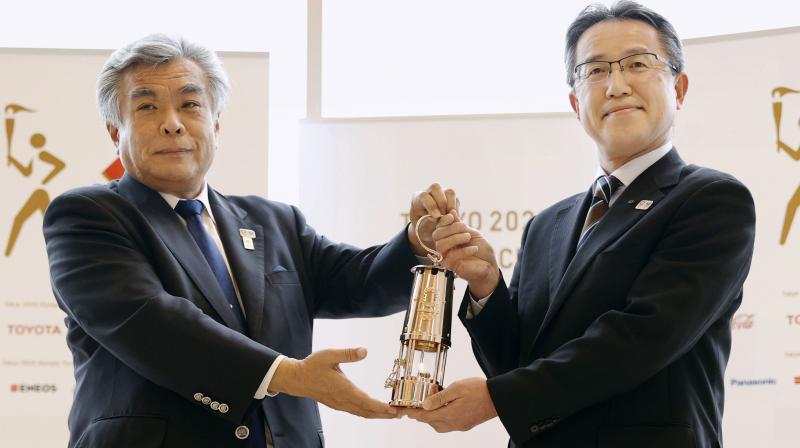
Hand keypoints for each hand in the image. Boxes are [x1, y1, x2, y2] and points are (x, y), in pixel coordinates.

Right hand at [269, 347, 396, 417]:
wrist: (296, 379)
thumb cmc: (312, 366)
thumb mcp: (329, 355)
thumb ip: (348, 353)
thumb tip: (364, 351)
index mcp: (344, 389)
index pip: (366, 402)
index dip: (381, 408)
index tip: (394, 410)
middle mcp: (343, 400)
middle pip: (368, 412)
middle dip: (385, 414)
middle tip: (401, 413)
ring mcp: (340, 404)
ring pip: (362, 413)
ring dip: (378, 415)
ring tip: (393, 413)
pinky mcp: (338, 404)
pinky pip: (356, 412)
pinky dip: (368, 413)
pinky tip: (374, 411)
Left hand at [402, 377, 496, 431]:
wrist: (498, 398)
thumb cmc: (478, 390)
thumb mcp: (456, 388)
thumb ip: (439, 397)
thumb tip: (425, 405)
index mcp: (450, 414)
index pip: (425, 416)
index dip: (413, 413)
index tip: (404, 410)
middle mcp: (454, 423)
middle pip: (431, 422)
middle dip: (422, 415)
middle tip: (417, 403)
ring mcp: (461, 425)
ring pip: (439, 425)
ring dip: (432, 417)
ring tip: (430, 404)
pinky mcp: (466, 424)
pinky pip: (448, 425)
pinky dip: (442, 418)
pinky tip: (444, 408)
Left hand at [408, 183, 457, 256]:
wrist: (428, 230)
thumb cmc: (423, 229)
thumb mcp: (424, 228)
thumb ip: (434, 222)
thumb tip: (449, 217)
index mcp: (417, 199)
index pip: (423, 195)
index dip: (431, 205)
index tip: (436, 217)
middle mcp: (428, 193)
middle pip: (435, 187)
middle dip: (442, 202)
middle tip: (443, 215)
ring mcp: (440, 193)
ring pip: (449, 192)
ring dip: (451, 206)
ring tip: (449, 218)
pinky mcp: (450, 198)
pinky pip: (456, 200)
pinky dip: (455, 211)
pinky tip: (452, 219)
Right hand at [432, 213, 499, 297]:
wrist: (489, 265)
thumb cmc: (481, 249)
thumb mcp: (472, 233)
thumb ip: (460, 225)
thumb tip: (451, 212)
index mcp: (448, 237)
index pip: (438, 227)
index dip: (443, 221)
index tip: (452, 217)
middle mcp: (445, 246)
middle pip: (436, 235)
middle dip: (450, 228)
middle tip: (464, 228)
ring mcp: (446, 257)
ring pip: (440, 245)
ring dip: (455, 238)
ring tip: (468, 237)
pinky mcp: (451, 266)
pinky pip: (451, 256)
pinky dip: (464, 250)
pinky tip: (474, 248)